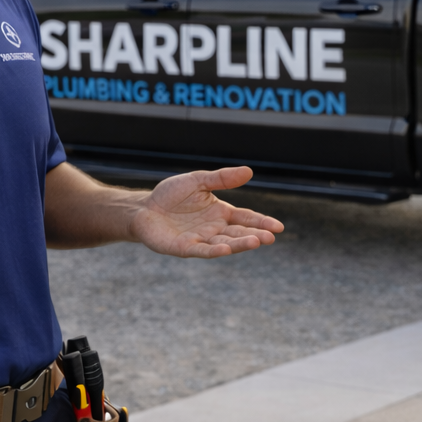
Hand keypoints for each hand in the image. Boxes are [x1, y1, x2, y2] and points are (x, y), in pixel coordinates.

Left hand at [130, 167, 283, 257]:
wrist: (143, 208)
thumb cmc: (170, 195)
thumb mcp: (198, 181)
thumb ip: (222, 178)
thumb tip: (249, 171)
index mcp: (220, 212)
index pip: (245, 218)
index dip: (261, 222)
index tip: (278, 227)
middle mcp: (214, 228)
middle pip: (238, 233)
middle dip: (255, 235)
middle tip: (271, 238)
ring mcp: (200, 240)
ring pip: (224, 243)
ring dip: (240, 244)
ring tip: (256, 242)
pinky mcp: (185, 248)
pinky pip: (202, 250)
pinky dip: (214, 250)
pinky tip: (225, 249)